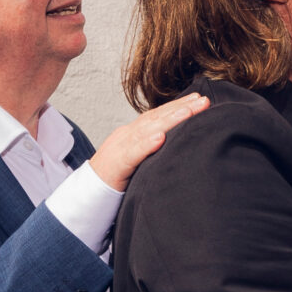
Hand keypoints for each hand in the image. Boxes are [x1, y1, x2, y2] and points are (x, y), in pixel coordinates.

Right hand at [86, 93, 210, 191]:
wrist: (86, 193)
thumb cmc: (115, 179)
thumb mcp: (137, 161)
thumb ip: (152, 150)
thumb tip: (176, 146)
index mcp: (133, 134)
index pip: (158, 115)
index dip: (178, 106)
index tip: (199, 99)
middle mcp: (127, 135)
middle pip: (157, 118)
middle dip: (181, 108)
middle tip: (204, 101)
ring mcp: (120, 147)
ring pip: (147, 130)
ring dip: (170, 120)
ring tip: (189, 112)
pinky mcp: (115, 165)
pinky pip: (131, 153)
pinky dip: (145, 144)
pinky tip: (159, 138)